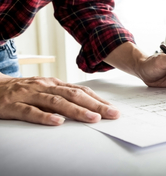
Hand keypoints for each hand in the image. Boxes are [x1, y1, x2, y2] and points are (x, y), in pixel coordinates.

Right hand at [0, 75, 119, 125]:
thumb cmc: (21, 91)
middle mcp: (44, 86)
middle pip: (73, 95)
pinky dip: (44, 117)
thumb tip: (88, 106)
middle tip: (111, 114)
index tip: (113, 109)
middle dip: (95, 105)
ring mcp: (29, 95)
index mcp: (53, 83)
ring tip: (92, 118)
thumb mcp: (44, 90)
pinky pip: (30, 111)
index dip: (98, 100)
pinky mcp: (13, 105)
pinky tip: (57, 122)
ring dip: (76, 110)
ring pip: (56, 102)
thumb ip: (62, 96)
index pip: (80, 90)